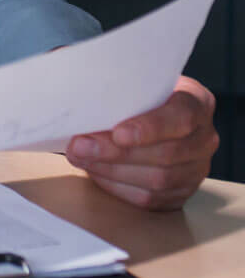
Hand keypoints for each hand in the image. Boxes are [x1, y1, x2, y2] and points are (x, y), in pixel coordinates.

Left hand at [63, 75, 218, 210]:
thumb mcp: (130, 80)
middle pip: (166, 153)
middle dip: (116, 153)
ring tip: (80, 157)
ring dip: (111, 170)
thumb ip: (111, 82)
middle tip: (79, 146)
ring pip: (158, 179)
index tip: (118, 133)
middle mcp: (204, 137)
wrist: (144, 115)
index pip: (181, 117)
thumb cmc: (134, 95)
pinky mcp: (181, 191)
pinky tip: (95, 171)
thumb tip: (74, 84)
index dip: (150, 128)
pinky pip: (150, 197)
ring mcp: (196, 168)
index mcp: (196, 102)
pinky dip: (117, 186)